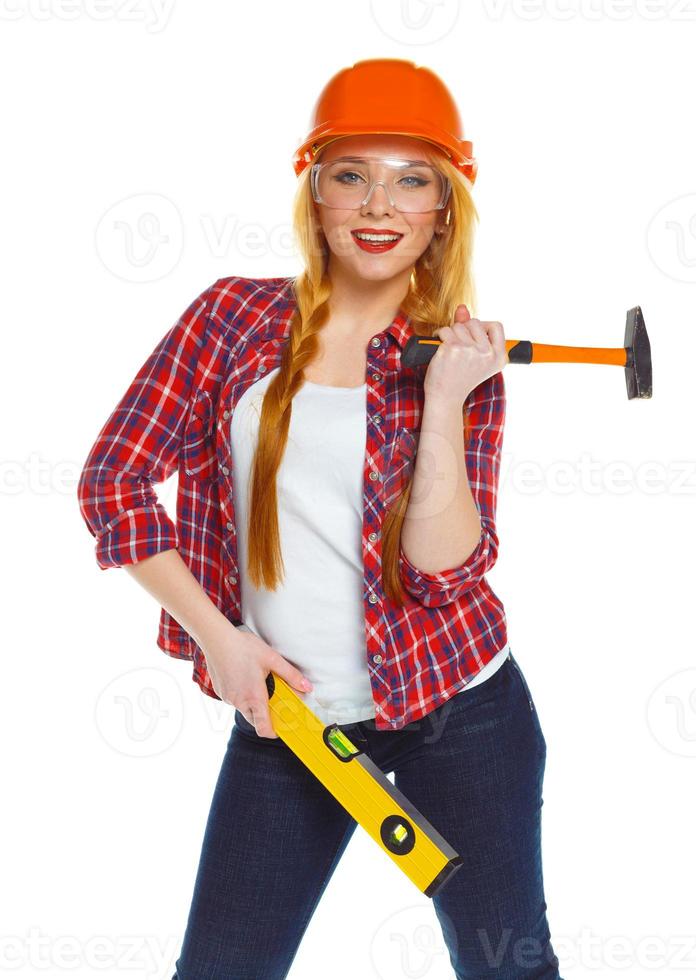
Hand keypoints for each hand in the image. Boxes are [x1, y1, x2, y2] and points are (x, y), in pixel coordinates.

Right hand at [201, 621, 312, 738]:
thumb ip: (291, 675)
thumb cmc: (243, 648)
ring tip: (258, 680)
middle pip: (256, 719)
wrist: (217, 639)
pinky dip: (242, 694)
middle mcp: (240, 702)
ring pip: (245, 708)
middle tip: (274, 697)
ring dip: (253, 701)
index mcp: (254, 697)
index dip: (274, 732)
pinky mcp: (221, 692)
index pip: (264, 729)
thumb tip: (307, 687)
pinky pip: (235, 700)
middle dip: (266, 712)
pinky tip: (244, 676)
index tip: (283, 727)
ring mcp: (228, 698)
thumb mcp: (272, 659)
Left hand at [423, 304, 507, 406]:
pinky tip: (441, 348)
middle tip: (459, 348)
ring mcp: (470, 350)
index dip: (483, 327)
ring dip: (451, 334)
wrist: (446, 397)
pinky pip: (445, 330)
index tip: (474, 337)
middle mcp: (487, 354)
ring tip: (450, 351)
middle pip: (475, 322)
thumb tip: (462, 308)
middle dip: (464, 330)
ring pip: (458, 326)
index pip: (496, 326)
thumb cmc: (460, 377)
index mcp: (499, 357)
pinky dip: (439, 335)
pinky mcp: (453, 348)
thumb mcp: (474, 356)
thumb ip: (471, 330)